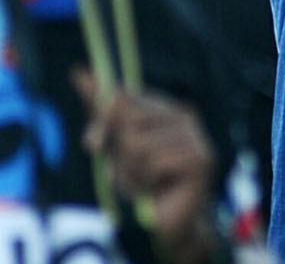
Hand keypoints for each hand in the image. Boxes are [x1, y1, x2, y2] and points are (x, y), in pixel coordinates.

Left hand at [74, 70, 219, 263]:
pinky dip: (145, 181)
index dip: (103, 118)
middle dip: (118, 151)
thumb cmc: (143, 180)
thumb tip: (80, 72)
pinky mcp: (199, 158)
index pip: (125, 97)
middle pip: (129, 120)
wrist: (170, 218)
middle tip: (129, 170)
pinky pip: (153, 163)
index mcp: (166, 109)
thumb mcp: (117, 147)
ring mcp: (195, 136)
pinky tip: (156, 189)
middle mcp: (185, 116)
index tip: (91, 138)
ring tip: (144, 182)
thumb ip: (102, 114)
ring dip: (131, 172)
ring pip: (138, 145)